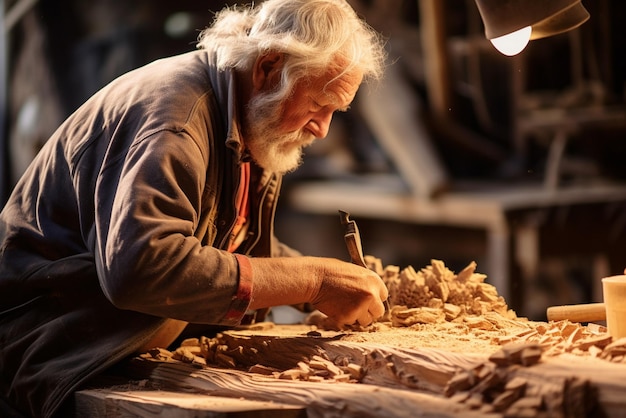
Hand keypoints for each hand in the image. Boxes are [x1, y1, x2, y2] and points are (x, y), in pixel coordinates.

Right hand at [248, 256, 387, 326]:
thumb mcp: (355, 272)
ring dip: (356, 317)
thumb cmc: (331, 273)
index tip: (367, 301)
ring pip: (365, 321)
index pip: (383, 297)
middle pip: (378, 312)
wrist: (315, 278)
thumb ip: (366, 285)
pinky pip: (351, 323)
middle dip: (368, 312)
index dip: (374, 300)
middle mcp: (371, 294)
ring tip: (343, 305)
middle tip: (355, 307)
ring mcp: (361, 306)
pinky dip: (344, 319)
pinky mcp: (349, 316)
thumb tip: (373, 298)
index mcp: (374, 280)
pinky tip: (336, 307)